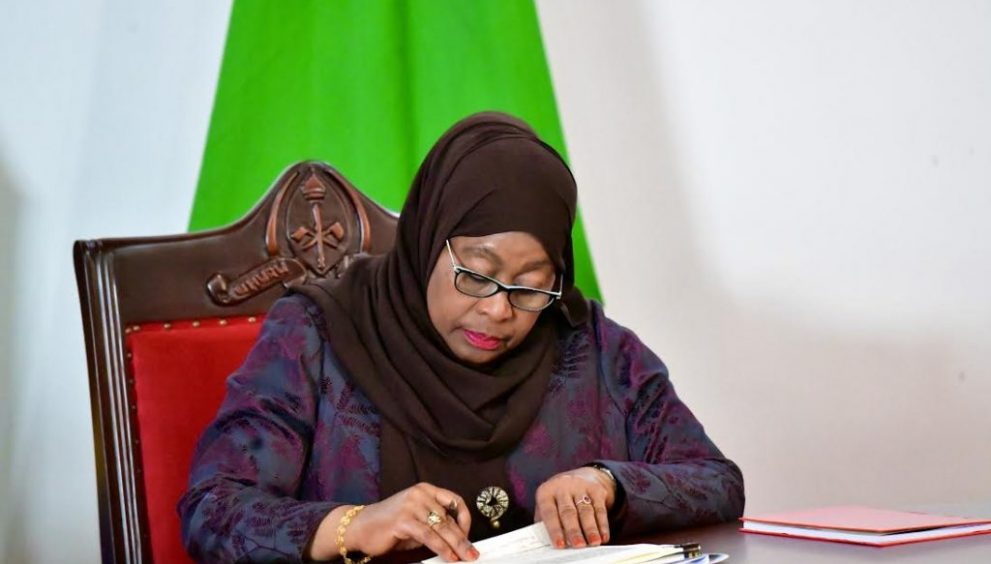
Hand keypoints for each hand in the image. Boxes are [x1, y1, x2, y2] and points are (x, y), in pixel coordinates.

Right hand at [310, 483, 477, 561]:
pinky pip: (429, 536)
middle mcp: (420, 494)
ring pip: (441, 528)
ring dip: (456, 545)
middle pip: (449, 518)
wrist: (360, 527)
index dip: (465, 518)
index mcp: (425, 490)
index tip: (468, 534)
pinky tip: (448, 557)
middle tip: (472, 552)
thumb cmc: (388, 525)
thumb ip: (434, 524)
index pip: (454, 501)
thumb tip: (456, 539)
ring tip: (464, 557)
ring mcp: (411, 506)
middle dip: (463, 538)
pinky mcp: (404, 520)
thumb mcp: (416, 520)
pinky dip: (441, 548)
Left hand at [534, 467, 615, 548]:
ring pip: (586, 510)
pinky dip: (602, 525)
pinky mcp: (596, 489)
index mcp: (546, 493)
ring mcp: (579, 486)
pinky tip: (604, 536)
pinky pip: (600, 509)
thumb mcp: (547, 507)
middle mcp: (562, 487)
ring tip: (594, 543)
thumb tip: (552, 546)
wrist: (577, 477)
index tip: (560, 545)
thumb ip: (546, 525)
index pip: (549, 513)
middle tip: (578, 545)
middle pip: (568, 511)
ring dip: (590, 528)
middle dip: (574, 530)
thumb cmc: (557, 501)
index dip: (554, 530)